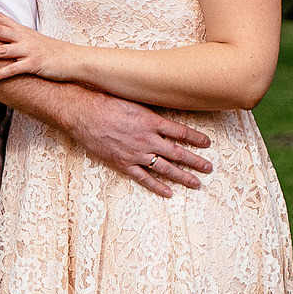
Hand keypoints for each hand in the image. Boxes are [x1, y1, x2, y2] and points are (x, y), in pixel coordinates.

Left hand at [0, 0, 77, 83]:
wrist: (75, 59)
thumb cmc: (53, 51)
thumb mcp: (34, 40)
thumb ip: (18, 38)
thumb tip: (2, 39)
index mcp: (22, 31)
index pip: (0, 16)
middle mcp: (24, 38)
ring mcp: (29, 51)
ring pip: (1, 50)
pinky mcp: (34, 64)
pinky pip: (13, 70)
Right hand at [56, 88, 212, 197]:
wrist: (83, 112)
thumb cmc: (106, 101)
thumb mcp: (134, 100)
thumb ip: (150, 110)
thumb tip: (164, 112)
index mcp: (152, 121)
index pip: (181, 132)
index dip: (196, 138)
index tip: (207, 143)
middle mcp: (148, 139)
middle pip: (177, 153)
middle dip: (195, 161)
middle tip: (209, 168)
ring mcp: (136, 153)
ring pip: (165, 168)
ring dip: (183, 176)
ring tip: (197, 183)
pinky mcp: (123, 163)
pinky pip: (144, 178)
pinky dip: (157, 186)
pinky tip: (169, 193)